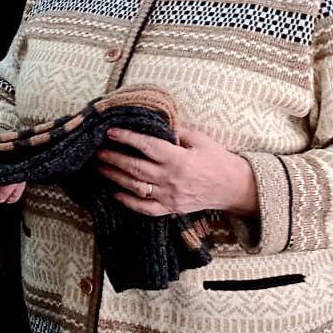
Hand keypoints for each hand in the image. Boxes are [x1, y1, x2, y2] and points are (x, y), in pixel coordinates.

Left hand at [97, 124, 258, 216]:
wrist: (235, 188)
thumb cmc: (218, 160)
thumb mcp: (201, 139)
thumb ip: (178, 131)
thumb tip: (157, 123)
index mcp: (179, 159)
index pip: (147, 147)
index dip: (127, 138)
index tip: (111, 132)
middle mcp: (171, 179)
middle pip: (135, 168)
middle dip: (114, 158)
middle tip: (97, 151)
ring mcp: (170, 196)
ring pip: (135, 187)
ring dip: (115, 177)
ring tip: (100, 167)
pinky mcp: (171, 209)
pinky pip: (145, 208)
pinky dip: (128, 202)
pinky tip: (115, 193)